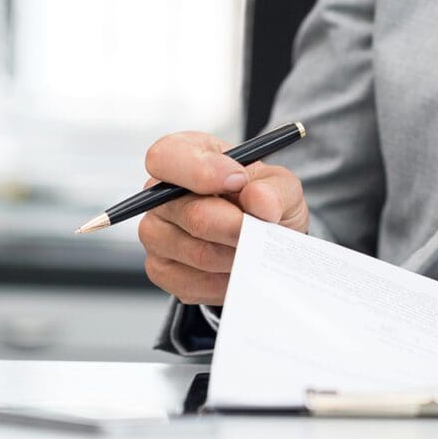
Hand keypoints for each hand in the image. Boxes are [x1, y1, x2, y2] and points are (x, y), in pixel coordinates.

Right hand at [138, 131, 308, 305]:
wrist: (264, 241)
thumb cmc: (263, 203)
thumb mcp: (280, 186)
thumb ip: (274, 189)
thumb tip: (259, 200)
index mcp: (183, 157)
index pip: (165, 158)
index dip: (200, 171)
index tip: (238, 181)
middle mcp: (161, 195)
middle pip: (192, 214)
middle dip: (237, 226)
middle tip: (261, 231)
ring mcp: (156, 233)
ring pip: (199, 253)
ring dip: (236, 256)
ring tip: (253, 249)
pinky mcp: (161, 269)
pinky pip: (193, 281)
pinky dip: (225, 280)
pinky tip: (237, 268)